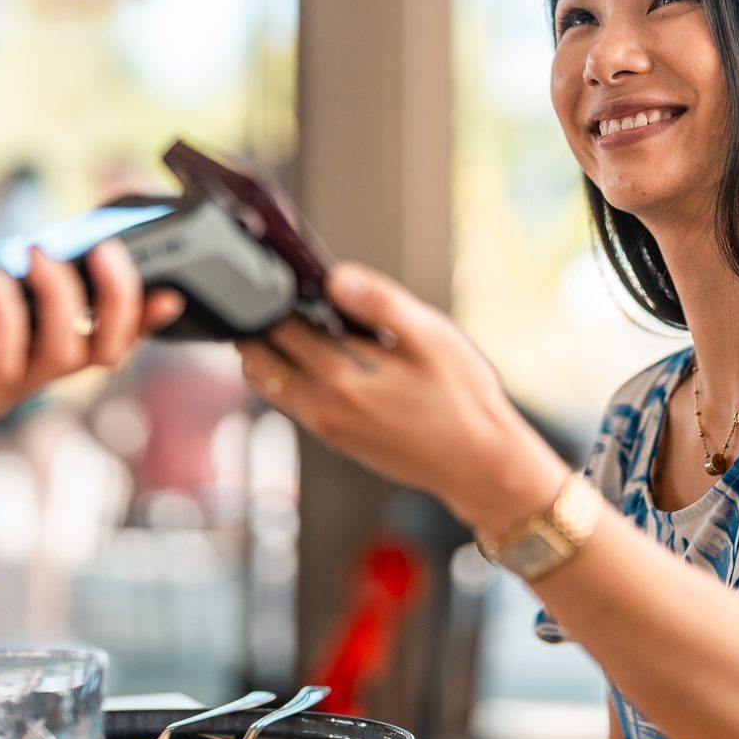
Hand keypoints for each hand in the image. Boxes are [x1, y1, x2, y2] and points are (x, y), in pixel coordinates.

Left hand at [0, 240, 182, 455]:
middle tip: (104, 251)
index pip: (104, 337)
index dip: (143, 319)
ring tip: (35, 254)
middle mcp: (24, 379)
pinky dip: (6, 316)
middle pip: (103, 352)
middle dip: (119, 301)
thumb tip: (30, 247)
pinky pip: (2, 362)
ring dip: (60, 299)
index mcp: (31, 354)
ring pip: (62, 355)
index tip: (171, 290)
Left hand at [231, 263, 569, 534]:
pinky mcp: (336, 438)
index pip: (278, 328)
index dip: (272, 295)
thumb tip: (336, 278)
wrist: (479, 466)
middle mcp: (322, 408)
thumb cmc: (463, 401)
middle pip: (259, 359)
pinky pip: (292, 400)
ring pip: (270, 383)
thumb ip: (380, 304)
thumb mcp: (431, 339)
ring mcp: (326, 428)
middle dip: (259, 323)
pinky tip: (320, 351)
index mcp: (341, 379)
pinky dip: (290, 372)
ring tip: (292, 317)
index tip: (274, 271)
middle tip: (272, 291)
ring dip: (269, 350)